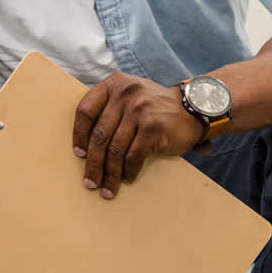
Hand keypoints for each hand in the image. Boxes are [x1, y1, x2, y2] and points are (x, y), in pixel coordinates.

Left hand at [72, 73, 206, 198]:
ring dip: (109, 173)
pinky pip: (133, 155)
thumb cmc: (154, 106)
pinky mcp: (153, 127)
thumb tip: (85, 146)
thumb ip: (108, 109)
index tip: (79, 154)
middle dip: (93, 163)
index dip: (78, 135)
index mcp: (114, 84)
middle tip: (90, 181)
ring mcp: (140, 110)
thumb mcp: (129, 95)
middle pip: (99, 135)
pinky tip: (127, 179)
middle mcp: (125, 94)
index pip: (85, 110)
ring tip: (107, 188)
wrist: (193, 107)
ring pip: (115, 149)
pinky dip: (128, 171)